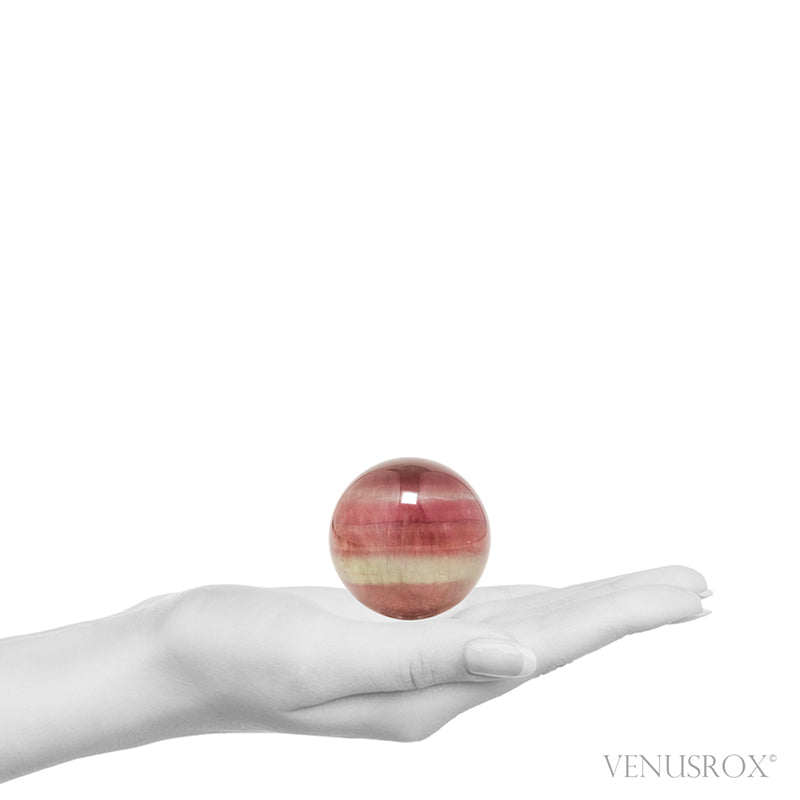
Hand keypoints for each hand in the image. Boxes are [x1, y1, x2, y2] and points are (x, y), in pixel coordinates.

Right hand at [152, 564, 710, 742]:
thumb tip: (521, 663)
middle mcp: (439, 679)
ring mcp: (418, 655)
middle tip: (696, 586)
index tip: (687, 594)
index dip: (623, 615)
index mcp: (433, 692)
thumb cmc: (238, 654)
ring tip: (643, 592)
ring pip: (526, 623)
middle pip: (556, 637)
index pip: (552, 646)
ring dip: (589, 602)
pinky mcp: (395, 632)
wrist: (184, 650)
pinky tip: (552, 597)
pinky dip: (532, 598)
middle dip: (628, 609)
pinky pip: (482, 611)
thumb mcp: (325, 661)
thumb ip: (424, 662)